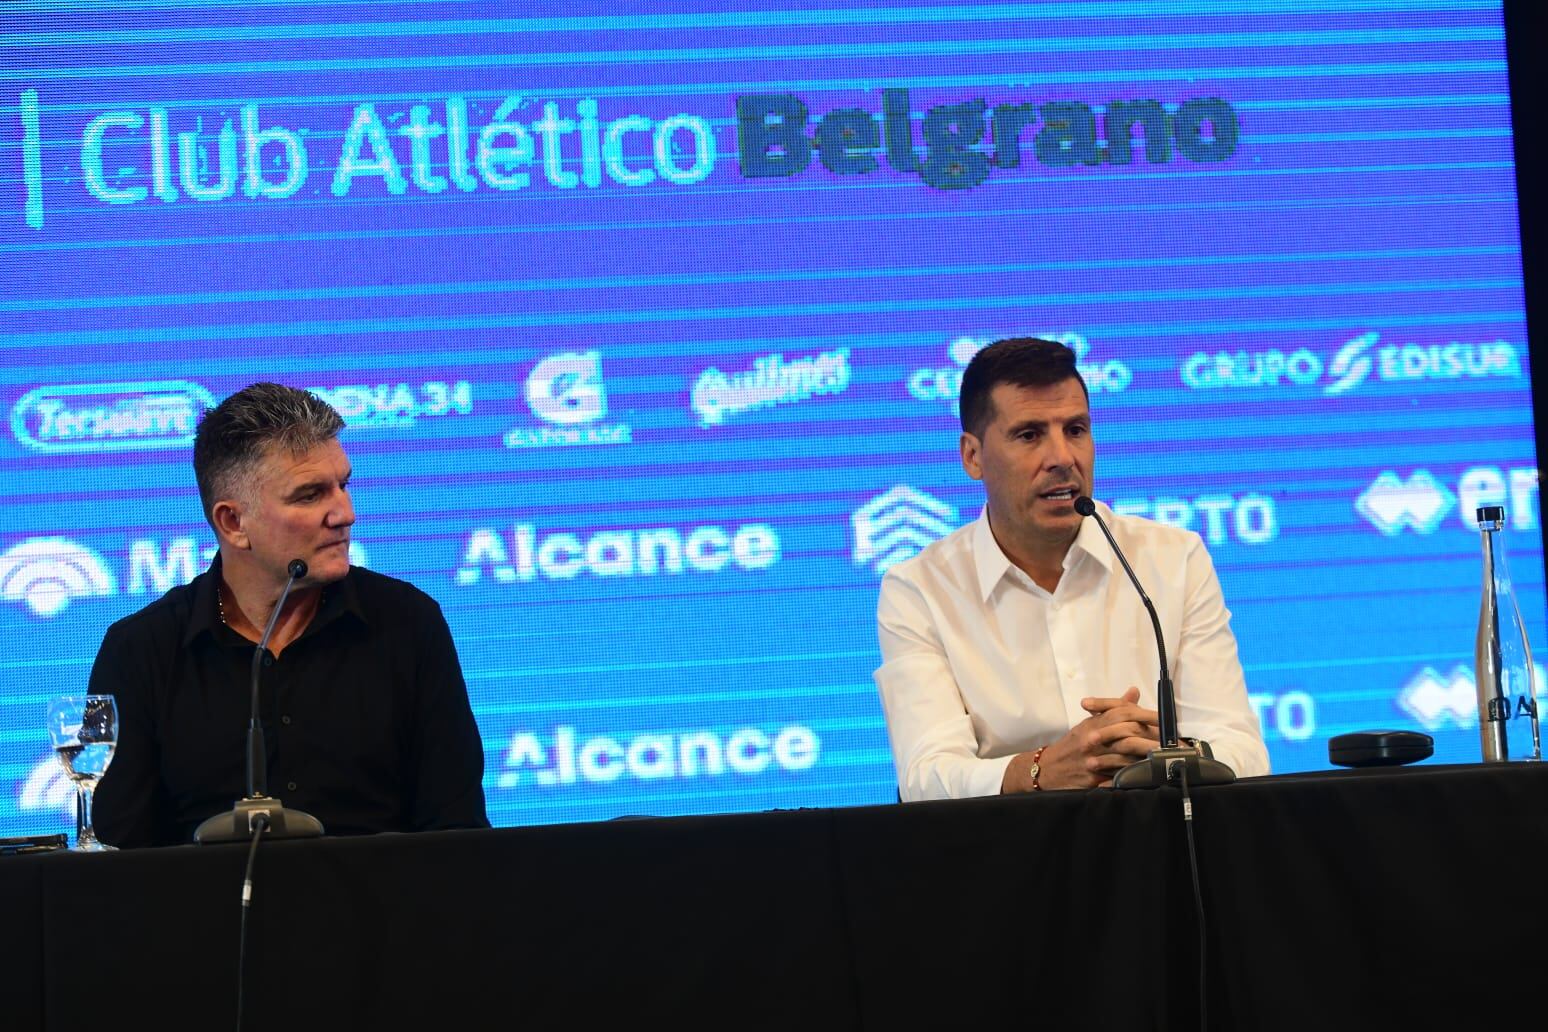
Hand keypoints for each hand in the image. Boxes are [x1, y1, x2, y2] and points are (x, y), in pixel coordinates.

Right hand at [1000, 687, 1159, 792]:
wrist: (1047, 770)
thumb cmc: (1072, 746)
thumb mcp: (1089, 723)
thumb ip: (1113, 709)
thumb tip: (1133, 691)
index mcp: (1093, 723)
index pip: (1123, 712)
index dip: (1145, 714)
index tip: (1164, 719)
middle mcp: (1093, 738)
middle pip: (1128, 731)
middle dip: (1152, 735)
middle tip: (1172, 740)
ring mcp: (1093, 758)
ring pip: (1126, 753)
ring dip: (1148, 755)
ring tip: (1166, 756)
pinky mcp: (1093, 777)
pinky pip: (1118, 774)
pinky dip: (1134, 772)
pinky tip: (1148, 772)